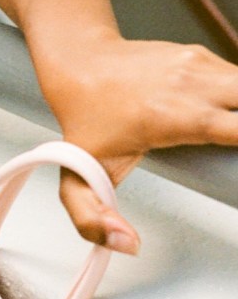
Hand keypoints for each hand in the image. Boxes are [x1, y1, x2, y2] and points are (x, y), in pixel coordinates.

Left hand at [34, 34, 237, 252]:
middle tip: (232, 151)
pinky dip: (237, 95)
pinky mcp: (198, 54)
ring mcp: (198, 65)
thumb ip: (91, 218)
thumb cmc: (83, 120)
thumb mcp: (78, 177)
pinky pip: (235, 75)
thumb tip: (127, 244)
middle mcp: (192, 86)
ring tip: (228, 135)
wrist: (76, 63)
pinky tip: (226, 112)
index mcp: (176, 118)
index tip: (234, 168)